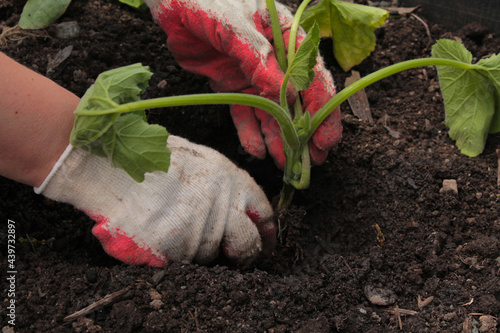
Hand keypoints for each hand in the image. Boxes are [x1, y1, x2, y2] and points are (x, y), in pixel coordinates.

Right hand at [36, 135, 274, 266]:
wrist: (109, 161)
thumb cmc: (151, 156)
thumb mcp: (199, 159)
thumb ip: (223, 185)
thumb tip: (239, 211)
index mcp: (231, 179)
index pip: (264, 213)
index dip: (266, 232)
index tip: (264, 243)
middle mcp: (221, 205)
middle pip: (247, 243)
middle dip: (244, 254)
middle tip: (233, 258)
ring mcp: (199, 228)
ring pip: (212, 255)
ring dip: (200, 250)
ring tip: (175, 229)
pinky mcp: (175, 249)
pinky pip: (185, 264)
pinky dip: (176, 256)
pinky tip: (162, 236)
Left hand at [144, 0, 341, 168]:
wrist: (172, 3)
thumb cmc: (208, 2)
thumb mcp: (236, 27)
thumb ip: (260, 59)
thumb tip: (289, 95)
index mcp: (287, 39)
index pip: (312, 78)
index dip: (322, 110)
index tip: (326, 140)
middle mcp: (275, 61)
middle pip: (297, 101)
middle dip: (305, 132)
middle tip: (311, 161)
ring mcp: (253, 76)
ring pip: (271, 113)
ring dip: (279, 139)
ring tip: (284, 164)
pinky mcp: (232, 86)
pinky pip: (243, 114)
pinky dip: (250, 133)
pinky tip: (257, 151)